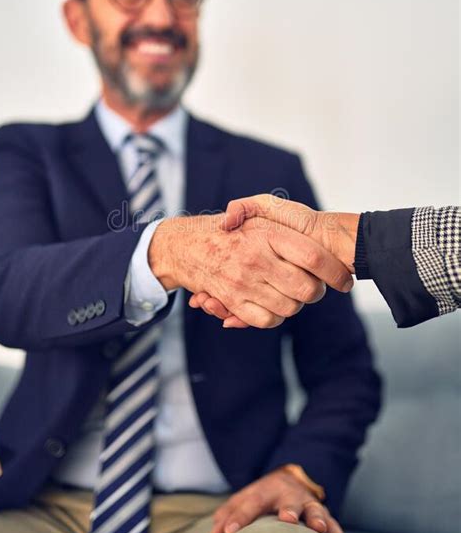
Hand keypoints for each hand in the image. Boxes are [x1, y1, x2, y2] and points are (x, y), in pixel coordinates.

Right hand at [189, 195, 358, 326]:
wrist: (187, 246)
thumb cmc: (231, 231)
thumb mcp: (256, 211)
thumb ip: (293, 221)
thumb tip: (313, 241)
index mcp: (268, 234)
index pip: (314, 257)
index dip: (335, 272)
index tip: (345, 280)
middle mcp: (256, 258)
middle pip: (306, 289)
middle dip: (317, 292)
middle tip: (315, 287)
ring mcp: (243, 281)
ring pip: (289, 307)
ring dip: (295, 304)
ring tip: (292, 293)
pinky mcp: (232, 301)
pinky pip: (266, 320)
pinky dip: (274, 317)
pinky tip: (274, 304)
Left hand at [211, 467, 348, 532]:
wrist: (291, 477)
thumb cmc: (263, 495)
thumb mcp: (245, 498)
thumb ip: (229, 514)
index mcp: (266, 490)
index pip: (251, 502)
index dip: (240, 517)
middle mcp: (289, 495)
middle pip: (289, 501)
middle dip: (289, 510)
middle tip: (287, 519)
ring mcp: (308, 504)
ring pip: (315, 510)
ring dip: (317, 519)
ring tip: (319, 529)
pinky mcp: (324, 514)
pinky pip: (334, 524)